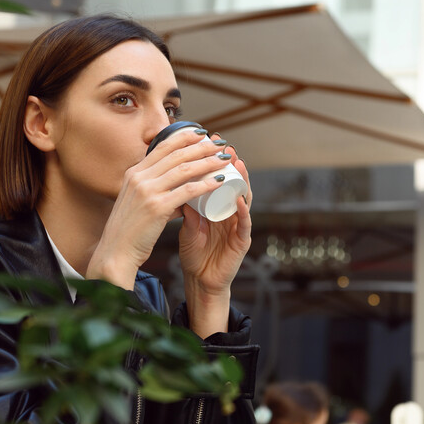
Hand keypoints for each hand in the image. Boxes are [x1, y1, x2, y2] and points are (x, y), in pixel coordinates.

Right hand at [87, 130, 236, 289]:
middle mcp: (139, 177)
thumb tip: (180, 194)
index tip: (202, 133)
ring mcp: (147, 191)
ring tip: (224, 159)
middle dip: (201, 146)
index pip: (162, 146)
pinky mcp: (156, 207)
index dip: (184, 137)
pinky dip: (205, 184)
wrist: (114, 253)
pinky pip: (187, 191)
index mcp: (133, 173)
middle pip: (176, 154)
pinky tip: (219, 182)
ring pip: (184, 169)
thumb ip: (156, 193)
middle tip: (220, 144)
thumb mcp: (137, 203)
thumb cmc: (128, 231)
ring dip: (207, 162)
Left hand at [178, 136, 251, 336]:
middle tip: (226, 147)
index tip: (208, 143)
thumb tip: (178, 186)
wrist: (200, 280)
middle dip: (232, 164)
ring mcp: (238, 225)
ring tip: (237, 164)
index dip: (214, 162)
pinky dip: (244, 211)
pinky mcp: (242, 240)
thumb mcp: (187, 227)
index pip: (218, 179)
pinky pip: (244, 223)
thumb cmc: (195, 253)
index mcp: (217, 206)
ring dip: (242, 181)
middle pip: (234, 183)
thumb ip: (186, 210)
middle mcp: (230, 212)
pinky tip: (240, 199)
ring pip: (245, 198)